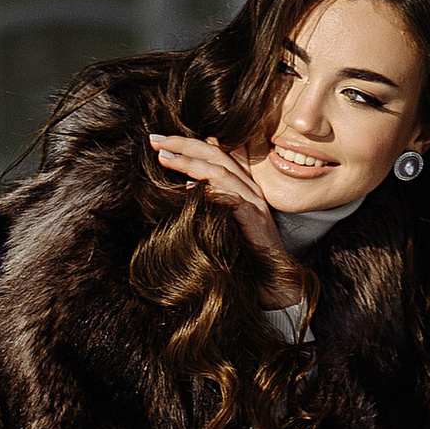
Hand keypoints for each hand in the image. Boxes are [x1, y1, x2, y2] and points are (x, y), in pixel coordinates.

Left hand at [148, 130, 289, 273]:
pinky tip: (189, 189)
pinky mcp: (256, 221)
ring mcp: (254, 204)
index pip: (215, 154)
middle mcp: (249, 190)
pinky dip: (211, 191)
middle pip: (217, 154)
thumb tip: (187, 186)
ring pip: (221, 172)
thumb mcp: (222, 225)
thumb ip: (210, 203)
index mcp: (241, 187)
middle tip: (156, 141)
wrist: (273, 286)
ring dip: (190, 162)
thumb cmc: (245, 260)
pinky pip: (233, 199)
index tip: (160, 143)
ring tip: (165, 159)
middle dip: (184, 144)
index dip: (188, 144)